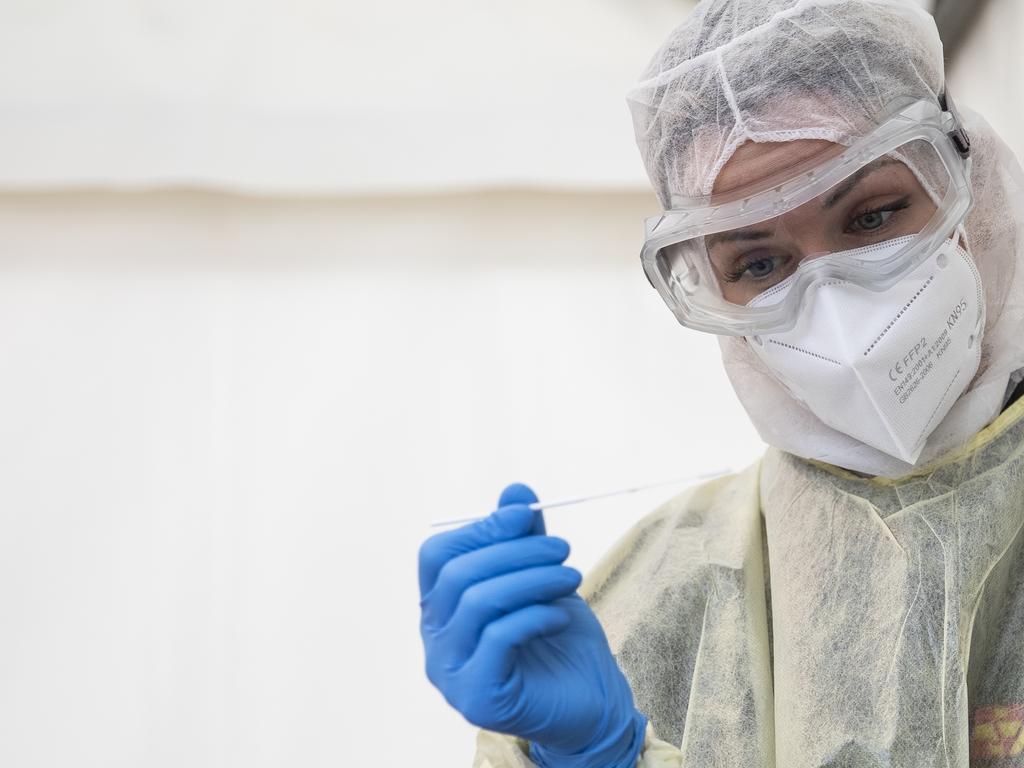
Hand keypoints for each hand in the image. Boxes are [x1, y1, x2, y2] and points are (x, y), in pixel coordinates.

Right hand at [419, 483, 645, 767]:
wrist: (589, 703)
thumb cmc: (557, 637)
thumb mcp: (540, 577)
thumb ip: (522, 539)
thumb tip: (516, 490)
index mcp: (440, 609)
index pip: (436, 556)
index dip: (479, 529)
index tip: (524, 515)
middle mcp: (434, 642)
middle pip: (457, 576)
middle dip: (514, 552)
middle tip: (562, 547)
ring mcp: (450, 674)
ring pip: (478, 603)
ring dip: (531, 579)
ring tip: (572, 575)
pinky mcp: (478, 699)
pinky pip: (498, 638)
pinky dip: (533, 615)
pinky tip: (560, 614)